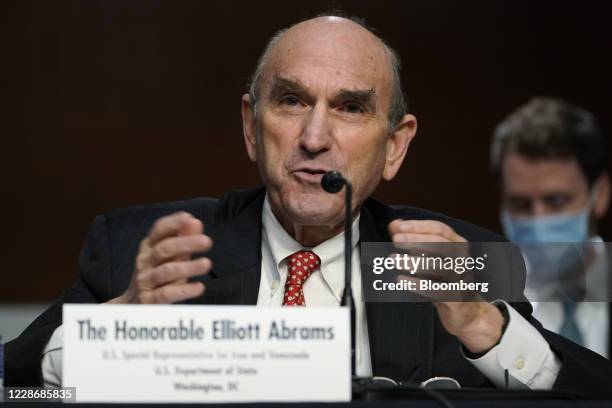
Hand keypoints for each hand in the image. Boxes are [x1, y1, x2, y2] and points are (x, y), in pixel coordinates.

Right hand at [108, 212, 212, 303]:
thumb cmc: (157, 275)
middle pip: (164, 249)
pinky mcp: (149, 300)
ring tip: (207, 264)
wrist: (133, 305)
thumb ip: (182, 240)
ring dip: (188, 267)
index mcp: (148, 247)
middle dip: (186, 243)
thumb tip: (195, 222)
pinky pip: (166, 294)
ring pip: (166, 271)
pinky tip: (199, 287)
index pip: (158, 230)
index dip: (173, 223)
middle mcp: (144, 261)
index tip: (189, 218)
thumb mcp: (169, 257)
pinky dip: (184, 290)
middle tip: (207, 242)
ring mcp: (145, 281)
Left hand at [388, 219, 503, 353]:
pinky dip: (418, 284)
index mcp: (458, 245)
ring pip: (440, 267)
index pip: (441, 230)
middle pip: (442, 245)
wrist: (468, 311)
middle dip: (417, 240)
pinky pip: (438, 290)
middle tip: (396, 241)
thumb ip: (413, 240)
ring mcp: (462, 279)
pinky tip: (401, 279)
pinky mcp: (457, 299)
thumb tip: (394, 225)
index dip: (420, 226)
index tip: (399, 227)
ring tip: (394, 260)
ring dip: (415, 262)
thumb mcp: (431, 258)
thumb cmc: (445, 280)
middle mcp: (462, 259)